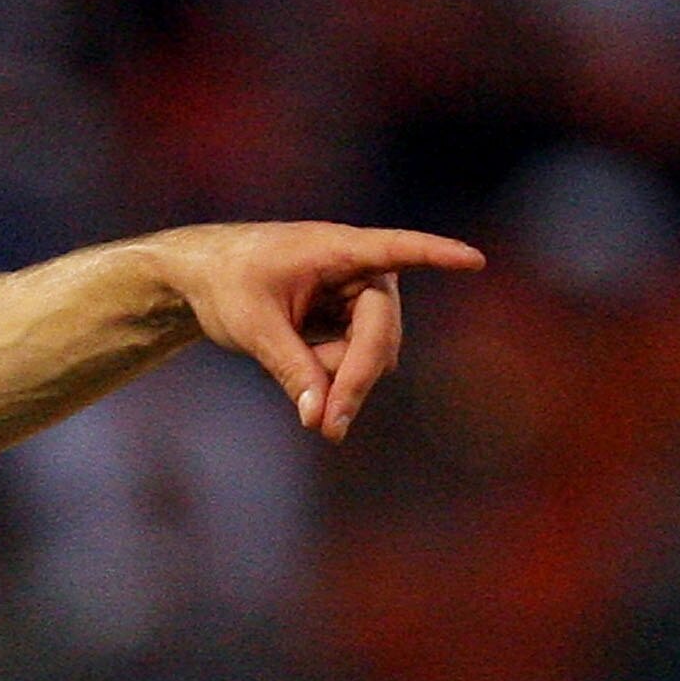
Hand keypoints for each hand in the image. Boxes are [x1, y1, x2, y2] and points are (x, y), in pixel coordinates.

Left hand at [139, 221, 482, 439]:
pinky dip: (327, 374)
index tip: (473, 260)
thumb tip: (321, 417)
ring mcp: (362, 300)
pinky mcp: (354, 324)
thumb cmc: (227, 283)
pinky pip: (353, 363)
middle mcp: (363, 272)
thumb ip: (290, 369)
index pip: (396, 250)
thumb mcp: (252, 327)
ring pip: (369, 358)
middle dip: (353, 381)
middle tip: (327, 430)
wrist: (206, 277)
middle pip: (380, 336)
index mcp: (339, 250)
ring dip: (333, 377)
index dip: (436, 255)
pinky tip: (295, 359)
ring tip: (284, 360)